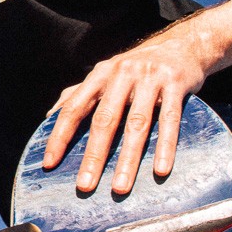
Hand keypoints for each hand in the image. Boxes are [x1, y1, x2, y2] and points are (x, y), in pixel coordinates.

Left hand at [41, 24, 206, 195]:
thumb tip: (49, 117)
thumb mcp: (106, 73)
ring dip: (127, 159)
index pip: (74, 108)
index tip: (49, 163)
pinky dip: (165, 146)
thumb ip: (79, 93)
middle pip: (105, 120)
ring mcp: (150, 78)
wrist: (182, 44)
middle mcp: (122, 74)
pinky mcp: (176, 84)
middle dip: (93, 156)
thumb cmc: (136, 67)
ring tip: (119, 187)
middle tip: (84, 186)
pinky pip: (169, 120)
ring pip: (136, 124)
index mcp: (100, 74)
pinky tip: (160, 170)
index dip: (60, 136)